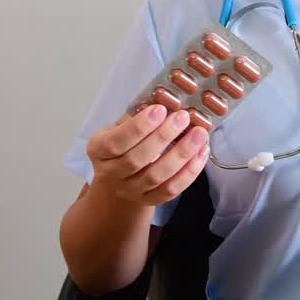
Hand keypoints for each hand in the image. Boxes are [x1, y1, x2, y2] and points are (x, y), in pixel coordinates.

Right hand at [86, 104, 209, 207]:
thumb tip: (166, 97)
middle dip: (163, 137)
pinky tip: (201, 153)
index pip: (116, 141)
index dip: (138, 127)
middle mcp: (110, 174)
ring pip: (156, 176)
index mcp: (98, 150)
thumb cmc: (121, 146)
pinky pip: (170, 190)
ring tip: (199, 134)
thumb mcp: (119, 128)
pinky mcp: (149, 201)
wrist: (116, 184)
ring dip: (181, 154)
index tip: (160, 109)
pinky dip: (189, 172)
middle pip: (137, 159)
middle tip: (183, 117)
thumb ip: (136, 115)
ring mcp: (130, 191)